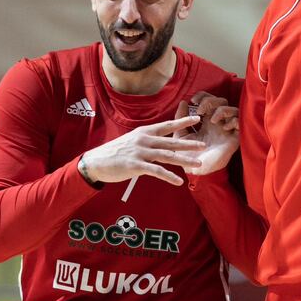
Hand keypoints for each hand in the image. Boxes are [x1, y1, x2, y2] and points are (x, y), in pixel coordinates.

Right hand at [79, 116, 204, 185]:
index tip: (197, 118)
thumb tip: (161, 141)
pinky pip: (156, 171)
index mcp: (145, 132)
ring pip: (168, 156)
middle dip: (189, 143)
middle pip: (171, 141)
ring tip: (199, 164)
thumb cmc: (116, 152)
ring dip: (185, 160)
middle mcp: (145, 140)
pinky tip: (179, 181)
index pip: (167, 126)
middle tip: (204, 145)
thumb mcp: (133, 140)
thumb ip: (148, 140)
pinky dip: (169, 176)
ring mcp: (140, 152)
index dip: (182, 122)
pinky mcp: (136, 165)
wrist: (96, 161)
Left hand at [174, 91, 239, 175]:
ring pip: (232, 109)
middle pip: (221, 101)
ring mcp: (227, 130)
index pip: (209, 101)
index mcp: (205, 121)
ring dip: (221, 110)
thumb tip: (183, 103)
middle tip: (200, 110)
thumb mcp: (180, 135)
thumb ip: (180, 119)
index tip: (193, 101)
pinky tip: (224, 127)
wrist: (196, 172)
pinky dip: (233, 121)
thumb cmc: (188, 156)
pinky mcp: (234, 138)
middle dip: (211, 101)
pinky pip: (239, 122)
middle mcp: (218, 123)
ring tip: (211, 120)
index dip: (203, 96)